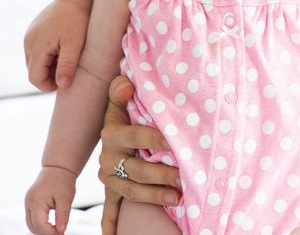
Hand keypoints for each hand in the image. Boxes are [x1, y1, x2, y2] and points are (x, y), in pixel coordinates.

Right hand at [24, 0, 88, 90]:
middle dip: (49, 75)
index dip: (49, 85)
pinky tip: (62, 48)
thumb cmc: (77, 20)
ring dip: (49, 65)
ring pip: (35, 61)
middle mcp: (28, 42)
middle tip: (69, 70)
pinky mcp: (33, 31)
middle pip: (33, 70)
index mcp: (37, 47)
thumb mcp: (75, 44)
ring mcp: (29, 36)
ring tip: (67, 57)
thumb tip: (62, 86)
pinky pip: (37, 49)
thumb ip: (67, 65)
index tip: (66, 82)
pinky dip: (47, 54)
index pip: (35, 78)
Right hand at [25, 166, 76, 234]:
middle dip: (45, 233)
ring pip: (30, 223)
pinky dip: (39, 223)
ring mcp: (28, 202)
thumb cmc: (63, 180)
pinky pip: (31, 217)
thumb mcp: (66, 198)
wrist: (58, 167)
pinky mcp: (30, 201)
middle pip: (33, 226)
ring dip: (41, 229)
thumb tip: (61, 231)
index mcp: (37, 201)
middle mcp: (29, 203)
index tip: (61, 234)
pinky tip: (50, 224)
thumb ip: (62, 216)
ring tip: (55, 230)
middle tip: (59, 233)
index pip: (40, 224)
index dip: (50, 232)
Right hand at [99, 76, 180, 234]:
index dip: (156, 139)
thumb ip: (122, 89)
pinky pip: (111, 209)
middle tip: (184, 176)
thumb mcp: (121, 96)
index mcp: (113, 134)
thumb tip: (126, 85)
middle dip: (161, 174)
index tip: (175, 142)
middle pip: (137, 169)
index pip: (137, 136)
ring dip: (155, 195)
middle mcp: (108, 158)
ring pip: (132, 190)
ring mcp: (110, 176)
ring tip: (177, 198)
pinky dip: (112, 224)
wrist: (112, 127)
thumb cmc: (125, 109)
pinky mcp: (111, 189)